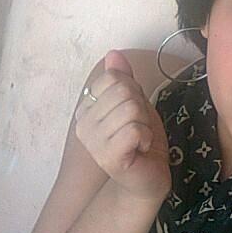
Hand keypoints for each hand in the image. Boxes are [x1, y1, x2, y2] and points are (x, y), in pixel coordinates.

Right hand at [74, 49, 170, 199]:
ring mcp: (92, 142)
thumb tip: (114, 54)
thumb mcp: (135, 103)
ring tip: (139, 140)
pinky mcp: (107, 157)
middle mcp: (83, 124)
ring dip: (145, 124)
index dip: (134, 92)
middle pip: (124, 90)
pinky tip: (140, 150)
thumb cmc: (141, 142)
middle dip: (141, 108)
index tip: (134, 115)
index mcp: (87, 108)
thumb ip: (123, 79)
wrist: (148, 178)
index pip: (113, 78)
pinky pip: (134, 129)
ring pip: (131, 108)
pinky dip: (145, 137)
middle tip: (138, 129)